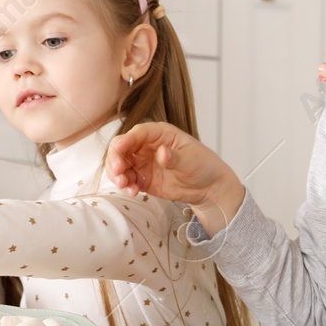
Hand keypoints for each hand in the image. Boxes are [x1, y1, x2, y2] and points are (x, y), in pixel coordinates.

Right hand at [106, 122, 244, 233]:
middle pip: (121, 148)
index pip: (136, 134)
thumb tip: (162, 152)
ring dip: (117, 175)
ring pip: (120, 165)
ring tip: (125, 186)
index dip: (125, 142)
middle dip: (115, 160)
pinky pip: (127, 180)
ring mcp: (143, 163)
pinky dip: (125, 186)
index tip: (118, 152)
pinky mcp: (142, 179)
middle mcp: (147, 146)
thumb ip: (175, 157)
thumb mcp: (192, 160)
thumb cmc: (204, 166)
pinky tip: (132, 192)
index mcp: (159, 134)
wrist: (209, 188)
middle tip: (118, 173)